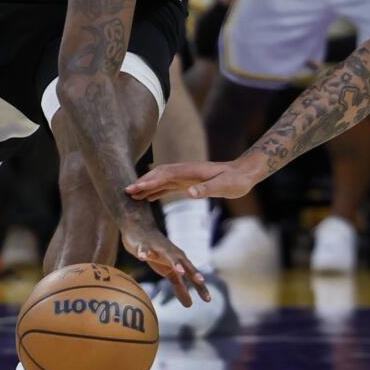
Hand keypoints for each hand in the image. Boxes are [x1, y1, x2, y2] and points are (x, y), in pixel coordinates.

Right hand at [120, 219, 208, 305]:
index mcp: (180, 262)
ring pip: (168, 255)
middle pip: (185, 264)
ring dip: (175, 262)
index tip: (208, 299)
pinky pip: (144, 249)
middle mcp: (172, 254)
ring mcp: (159, 249)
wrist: (141, 230)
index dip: (200, 287)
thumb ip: (180, 287)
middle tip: (201, 281)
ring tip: (180, 271)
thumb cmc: (158, 254)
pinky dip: (144, 253)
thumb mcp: (169, 272)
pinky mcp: (144, 245)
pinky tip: (143, 257)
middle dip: (193, 272)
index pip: (192, 276)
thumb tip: (189, 304)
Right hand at [126, 159, 258, 201]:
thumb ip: (207, 189)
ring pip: (161, 180)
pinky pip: (168, 186)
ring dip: (146, 186)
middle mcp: (185, 172)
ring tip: (130, 196)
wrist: (244, 174)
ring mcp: (186, 177)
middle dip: (142, 182)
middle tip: (125, 192)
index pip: (165, 174)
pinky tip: (147, 198)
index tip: (135, 188)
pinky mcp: (188, 183)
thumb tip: (191, 193)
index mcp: (191, 171)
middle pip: (158, 175)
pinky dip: (155, 191)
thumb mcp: (224, 186)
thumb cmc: (236, 180)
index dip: (149, 180)